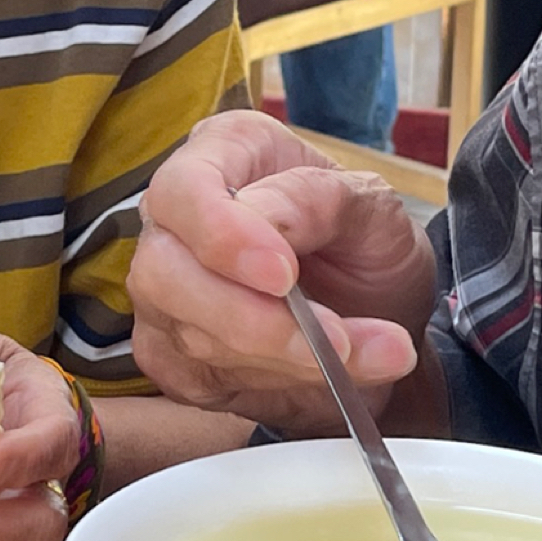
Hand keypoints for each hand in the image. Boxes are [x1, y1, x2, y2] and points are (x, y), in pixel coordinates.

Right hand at [132, 112, 436, 429]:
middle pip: (162, 272)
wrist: (379, 314)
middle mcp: (175, 221)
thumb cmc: (366, 242)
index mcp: (222, 154)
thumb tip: (261, 215)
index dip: (221, 234)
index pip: (182, 188)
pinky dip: (275, 386)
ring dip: (284, 358)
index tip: (284, 274)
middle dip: (248, 318)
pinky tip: (328, 375)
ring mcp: (164, 292)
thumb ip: (318, 199)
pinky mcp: (172, 355)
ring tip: (368, 354)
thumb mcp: (372, 206)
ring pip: (187, 336)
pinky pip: (200, 382)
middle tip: (333, 339)